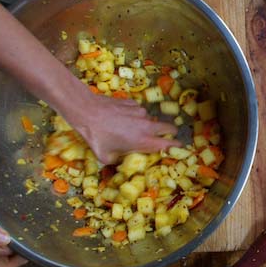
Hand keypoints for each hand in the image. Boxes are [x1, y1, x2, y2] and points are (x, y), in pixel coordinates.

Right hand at [0, 197, 27, 266]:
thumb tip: (5, 239)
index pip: (3, 254)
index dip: (19, 247)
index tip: (31, 237)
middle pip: (3, 265)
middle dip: (20, 258)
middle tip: (31, 242)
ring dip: (12, 251)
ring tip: (24, 237)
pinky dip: (3, 245)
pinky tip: (9, 233)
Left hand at [66, 92, 180, 164]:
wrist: (87, 111)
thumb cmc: (97, 137)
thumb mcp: (106, 157)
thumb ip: (119, 161)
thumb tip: (121, 163)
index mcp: (144, 141)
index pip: (169, 144)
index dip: (176, 147)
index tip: (178, 149)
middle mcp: (147, 126)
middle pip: (169, 128)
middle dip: (169, 133)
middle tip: (163, 137)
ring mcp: (141, 112)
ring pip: (151, 119)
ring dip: (146, 125)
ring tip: (131, 128)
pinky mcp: (134, 103)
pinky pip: (139, 111)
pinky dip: (135, 115)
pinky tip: (122, 118)